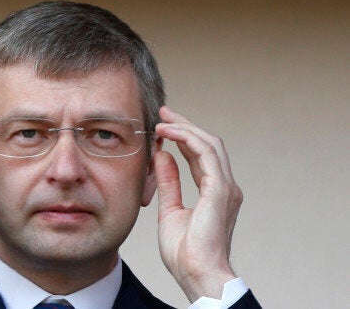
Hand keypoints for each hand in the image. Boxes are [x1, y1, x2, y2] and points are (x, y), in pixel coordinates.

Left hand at [154, 106, 242, 301]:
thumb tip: (162, 157)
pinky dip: (187, 139)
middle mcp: (225, 186)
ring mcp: (225, 187)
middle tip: (163, 113)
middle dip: (185, 124)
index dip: (183, 136)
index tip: (162, 125)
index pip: (200, 155)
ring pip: (209, 143)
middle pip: (207, 143)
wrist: (197, 273)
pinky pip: (206, 154)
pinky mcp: (220, 190)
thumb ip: (168, 182)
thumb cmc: (185, 252)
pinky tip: (168, 135)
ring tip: (162, 120)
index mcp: (215, 192)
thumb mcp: (170, 210)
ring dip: (185, 128)